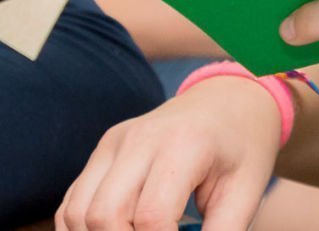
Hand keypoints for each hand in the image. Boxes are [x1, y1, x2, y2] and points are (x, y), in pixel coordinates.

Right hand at [56, 78, 280, 229]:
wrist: (229, 101)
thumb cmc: (242, 149)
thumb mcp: (246, 192)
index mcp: (184, 143)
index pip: (153, 216)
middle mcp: (140, 137)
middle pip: (104, 215)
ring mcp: (115, 141)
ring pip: (77, 212)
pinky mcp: (103, 150)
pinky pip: (72, 202)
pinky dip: (81, 230)